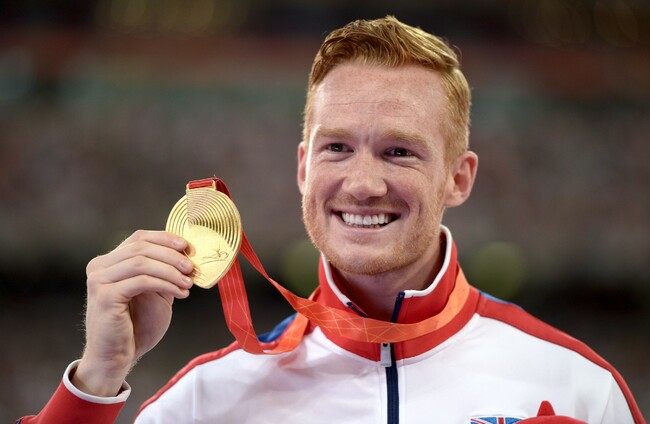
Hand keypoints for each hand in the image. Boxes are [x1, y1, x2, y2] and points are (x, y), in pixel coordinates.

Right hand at [71, 230, 193, 396]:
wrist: (117, 358)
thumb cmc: (136, 327)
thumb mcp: (154, 293)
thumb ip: (162, 272)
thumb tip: (186, 254)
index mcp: (109, 262)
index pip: (139, 238)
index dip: (165, 238)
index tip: (187, 246)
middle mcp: (99, 267)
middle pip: (141, 247)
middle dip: (171, 255)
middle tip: (192, 267)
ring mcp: (99, 280)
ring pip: (142, 262)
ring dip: (171, 271)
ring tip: (188, 282)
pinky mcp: (105, 296)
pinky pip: (142, 281)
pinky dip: (165, 284)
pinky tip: (180, 293)